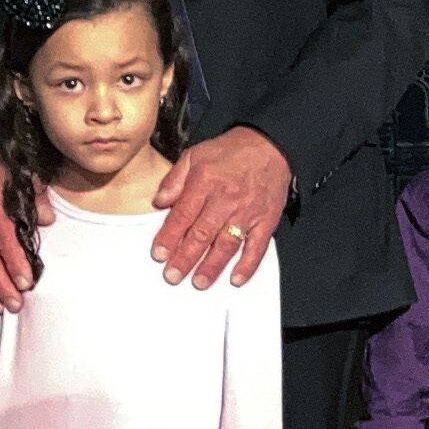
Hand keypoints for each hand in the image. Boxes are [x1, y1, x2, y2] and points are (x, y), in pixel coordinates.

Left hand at [151, 128, 287, 287]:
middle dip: (185, 257)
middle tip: (172, 275)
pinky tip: (236, 279)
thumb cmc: (229, 153)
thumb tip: (158, 202)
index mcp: (205, 182)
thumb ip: (174, 180)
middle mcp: (226, 199)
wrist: (270, 145)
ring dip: (212, 266)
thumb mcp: (195, 155)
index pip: (183, 215)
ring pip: (227, 244)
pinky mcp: (266, 220)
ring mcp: (248, 212)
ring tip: (199, 282)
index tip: (159, 254)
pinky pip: (257, 247)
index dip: (169, 236)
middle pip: (202, 234)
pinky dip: (247, 265)